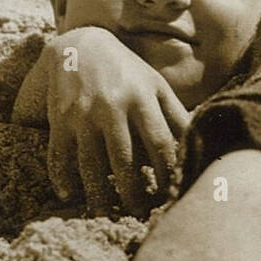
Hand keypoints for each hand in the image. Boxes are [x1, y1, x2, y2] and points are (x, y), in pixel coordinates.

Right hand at [44, 27, 189, 214]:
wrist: (81, 46)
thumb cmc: (128, 72)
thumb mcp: (156, 86)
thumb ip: (176, 114)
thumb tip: (200, 142)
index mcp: (141, 98)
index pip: (159, 143)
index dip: (166, 171)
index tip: (169, 193)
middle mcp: (112, 107)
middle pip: (124, 159)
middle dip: (132, 190)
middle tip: (138, 213)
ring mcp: (83, 113)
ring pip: (91, 162)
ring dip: (97, 193)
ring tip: (104, 213)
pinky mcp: (59, 118)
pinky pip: (59, 152)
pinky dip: (61, 175)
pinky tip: (68, 195)